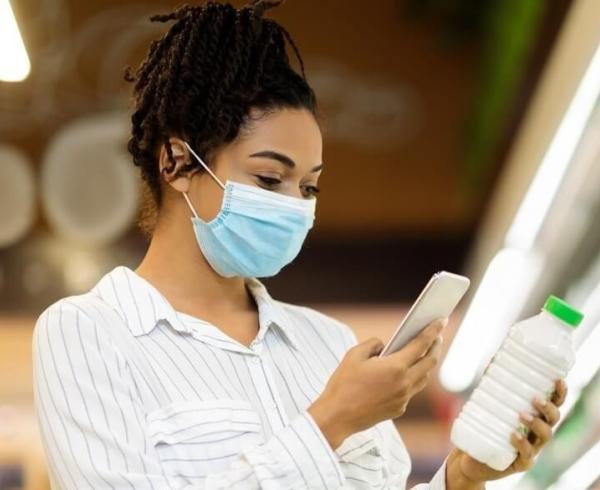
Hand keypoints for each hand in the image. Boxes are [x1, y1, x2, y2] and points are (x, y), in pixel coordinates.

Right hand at [308, 318, 446, 448]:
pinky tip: (405, 373)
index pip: (421, 345)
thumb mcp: (354, 355)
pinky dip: (412, 379)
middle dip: (436, 346)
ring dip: (426, 364)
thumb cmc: (343, 385)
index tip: (441, 320)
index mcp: (395, 367)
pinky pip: (411, 390)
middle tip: (437, 336)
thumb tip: (384, 347)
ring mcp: (403, 398)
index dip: (433, 331)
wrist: (337, 416)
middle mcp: (404, 384)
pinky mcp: (399, 409)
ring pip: (423, 378)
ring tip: (425, 353)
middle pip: (429, 362)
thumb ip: (373, 344)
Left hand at [446, 379, 567, 488]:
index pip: (554, 404)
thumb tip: (492, 362)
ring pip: (545, 436)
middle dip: (548, 408)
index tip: (558, 380)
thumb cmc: (485, 427)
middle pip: (553, 420)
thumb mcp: (488, 405)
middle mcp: (537, 433)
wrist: (471, 457)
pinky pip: (527, 455)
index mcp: (535, 416)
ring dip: (537, 423)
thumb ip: (492, 385)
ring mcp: (531, 448)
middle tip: (535, 398)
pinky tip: (513, 434)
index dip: (559, 393)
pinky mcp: (520, 463)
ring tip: (522, 414)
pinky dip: (522, 443)